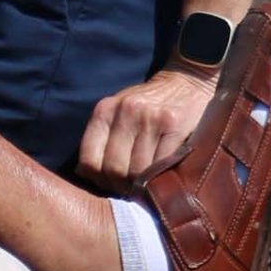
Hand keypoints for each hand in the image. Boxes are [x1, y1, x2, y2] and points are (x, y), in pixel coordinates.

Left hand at [77, 65, 218, 187]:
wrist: (186, 79)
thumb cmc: (148, 103)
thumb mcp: (118, 112)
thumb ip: (102, 138)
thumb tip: (84, 174)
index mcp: (105, 110)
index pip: (89, 159)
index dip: (98, 180)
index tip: (109, 185)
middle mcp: (125, 111)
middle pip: (114, 169)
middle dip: (121, 186)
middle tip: (130, 190)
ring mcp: (150, 117)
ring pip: (139, 170)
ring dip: (143, 185)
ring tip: (146, 187)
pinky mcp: (174, 123)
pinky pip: (163, 163)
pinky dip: (162, 176)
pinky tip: (164, 177)